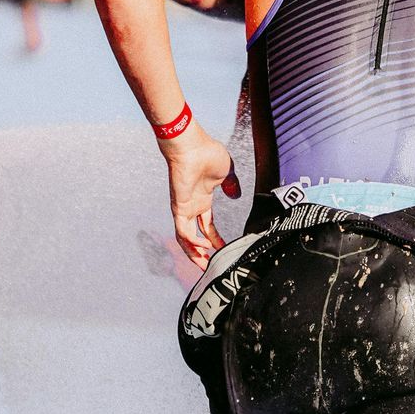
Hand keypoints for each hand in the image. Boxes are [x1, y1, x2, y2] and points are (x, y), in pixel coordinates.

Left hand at [161, 123, 240, 268]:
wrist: (192, 146)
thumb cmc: (207, 153)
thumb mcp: (227, 172)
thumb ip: (232, 185)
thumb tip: (236, 194)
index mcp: (202, 200)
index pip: (207, 226)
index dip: (215, 239)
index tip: (224, 249)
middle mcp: (192, 207)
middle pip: (194, 237)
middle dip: (201, 253)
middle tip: (209, 267)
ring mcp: (184, 208)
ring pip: (185, 239)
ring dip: (194, 253)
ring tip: (205, 265)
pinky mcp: (179, 207)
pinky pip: (183, 231)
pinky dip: (193, 242)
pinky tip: (205, 247)